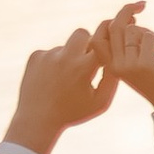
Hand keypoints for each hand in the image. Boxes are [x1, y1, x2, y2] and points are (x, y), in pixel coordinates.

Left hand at [4, 27, 118, 153]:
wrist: (37, 120)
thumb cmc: (73, 113)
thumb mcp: (100, 102)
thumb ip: (113, 78)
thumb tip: (117, 55)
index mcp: (84, 67)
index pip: (103, 40)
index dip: (107, 41)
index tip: (108, 45)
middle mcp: (66, 56)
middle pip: (82, 33)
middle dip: (86, 43)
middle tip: (85, 59)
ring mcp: (49, 55)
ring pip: (65, 46)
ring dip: (68, 57)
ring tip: (64, 79)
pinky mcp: (35, 56)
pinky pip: (49, 52)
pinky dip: (52, 63)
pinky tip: (50, 80)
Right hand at [95, 0, 153, 119]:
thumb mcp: (137, 60)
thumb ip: (128, 43)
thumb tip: (129, 15)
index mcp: (110, 66)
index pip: (98, 36)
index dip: (113, 20)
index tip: (132, 12)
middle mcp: (116, 66)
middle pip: (116, 27)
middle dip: (129, 11)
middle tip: (142, 4)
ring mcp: (129, 66)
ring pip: (134, 30)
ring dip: (150, 33)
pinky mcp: (145, 65)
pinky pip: (149, 36)